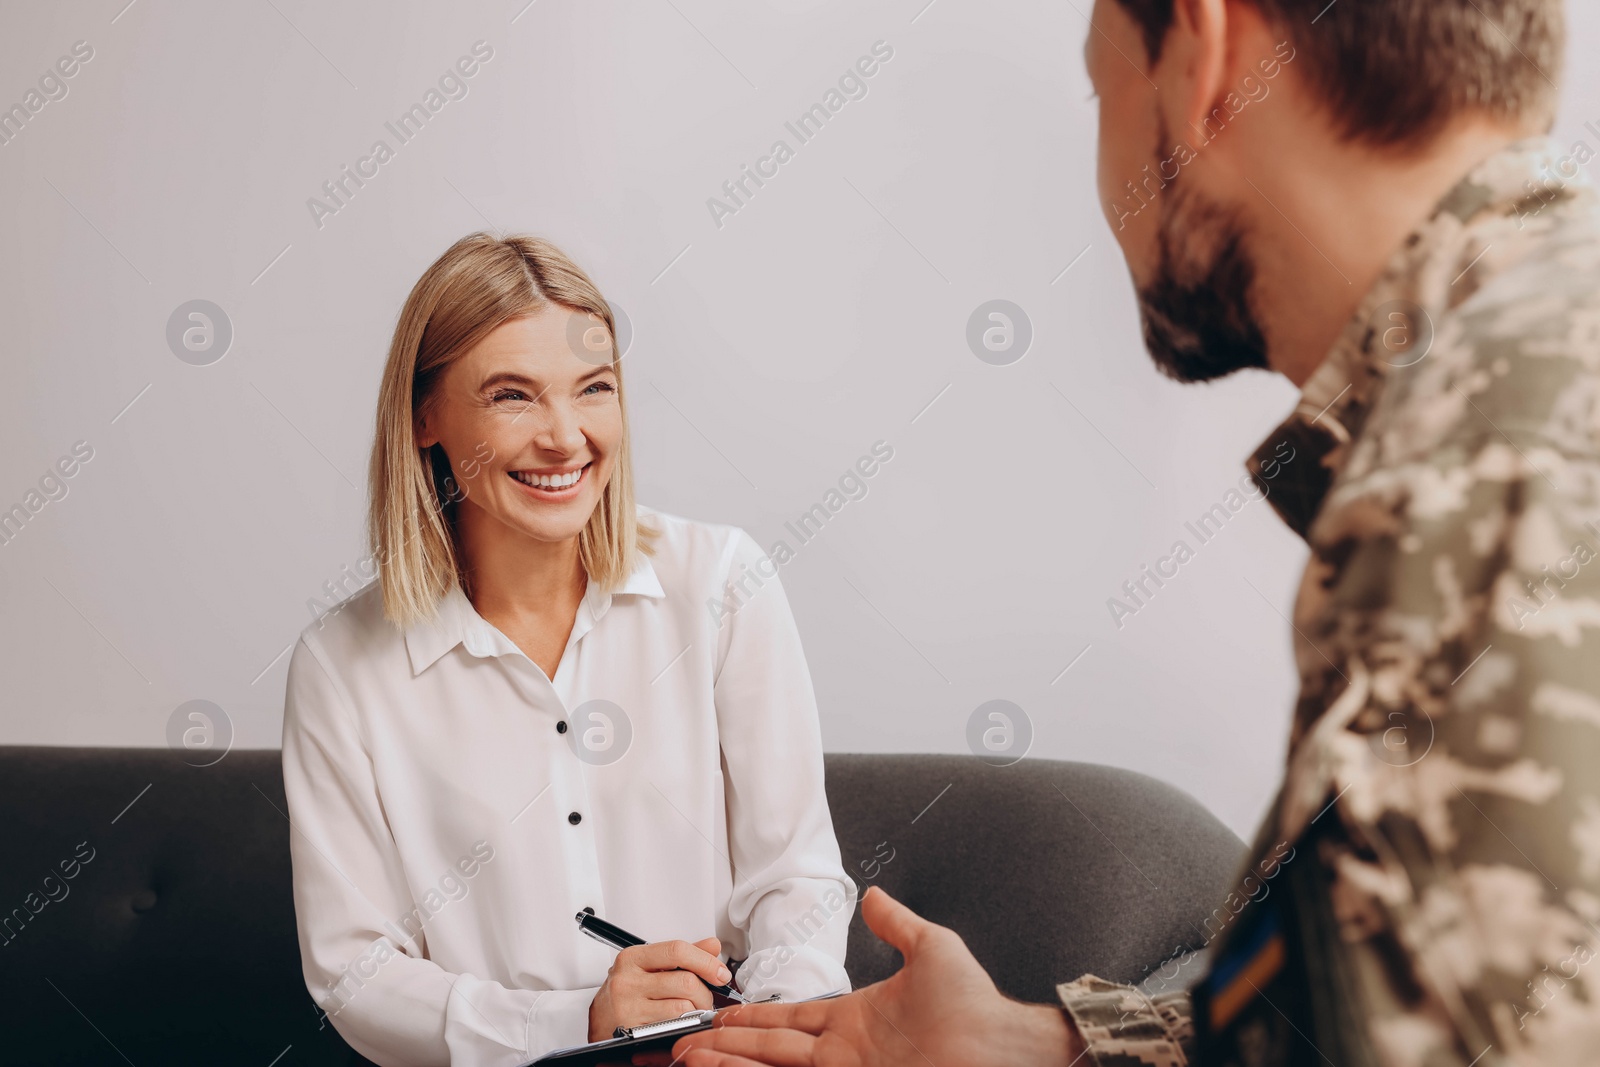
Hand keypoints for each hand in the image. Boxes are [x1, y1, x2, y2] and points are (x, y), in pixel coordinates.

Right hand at [588, 936, 729, 1041]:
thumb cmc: (628, 990)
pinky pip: (673, 1026)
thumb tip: (713, 945)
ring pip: (683, 1007)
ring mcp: (628, 1007)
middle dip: (705, 992)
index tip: (720, 972)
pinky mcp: (632, 1031)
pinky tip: (679, 1020)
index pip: (677, 950)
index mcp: (633, 958)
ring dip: (697, 1011)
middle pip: (685, 981)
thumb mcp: (650, 966)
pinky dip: (684, 1024)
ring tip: (692, 1010)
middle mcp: (627, 980)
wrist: (600, 1020)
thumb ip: (682, 956)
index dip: (705, 961)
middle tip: (706, 997)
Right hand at [670, 887, 1083, 1066]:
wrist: (1003, 1047)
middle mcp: (842, 1052)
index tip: (718, 1015)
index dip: (748, 1016)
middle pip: (766, 1048)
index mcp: (853, 1020)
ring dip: (729, 1065)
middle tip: (682, 1046)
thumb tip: (876, 897)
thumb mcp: (932, 949)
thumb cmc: (977, 1006)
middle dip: (722, 1046)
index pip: (786, 1017)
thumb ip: (897, 923)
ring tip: (689, 1061)